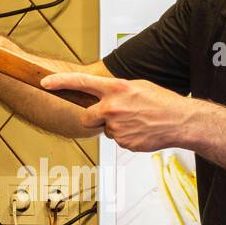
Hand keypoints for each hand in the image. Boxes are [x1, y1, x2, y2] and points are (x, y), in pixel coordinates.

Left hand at [40, 71, 193, 150]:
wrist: (181, 121)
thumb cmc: (162, 102)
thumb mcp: (137, 86)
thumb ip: (116, 91)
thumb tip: (104, 96)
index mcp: (116, 88)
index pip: (81, 82)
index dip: (60, 82)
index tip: (45, 82)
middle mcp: (113, 107)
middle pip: (86, 117)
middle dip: (93, 118)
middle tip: (112, 115)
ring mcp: (116, 127)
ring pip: (105, 130)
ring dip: (115, 127)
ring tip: (136, 121)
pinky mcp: (122, 142)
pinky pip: (116, 140)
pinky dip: (125, 136)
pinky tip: (140, 130)